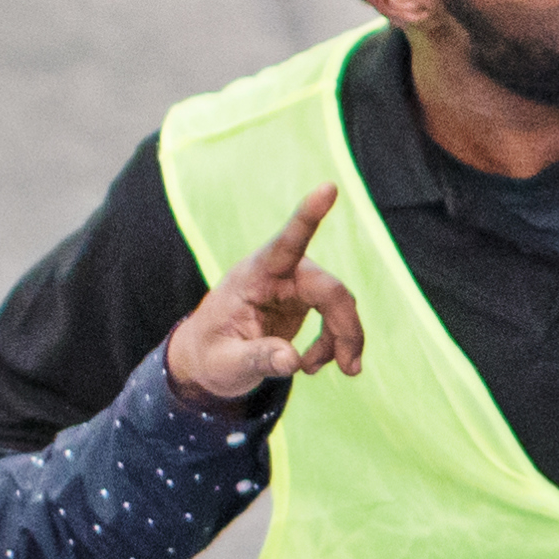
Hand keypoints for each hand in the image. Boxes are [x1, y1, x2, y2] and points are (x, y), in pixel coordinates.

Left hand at [160, 186, 363, 405]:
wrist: (208, 361)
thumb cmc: (210, 355)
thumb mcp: (226, 365)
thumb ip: (258, 359)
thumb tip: (293, 360)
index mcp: (252, 277)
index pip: (285, 243)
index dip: (308, 216)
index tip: (328, 187)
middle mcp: (277, 273)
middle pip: (329, 288)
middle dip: (345, 327)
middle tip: (350, 369)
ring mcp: (293, 285)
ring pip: (338, 301)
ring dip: (342, 338)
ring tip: (322, 370)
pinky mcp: (303, 299)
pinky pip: (334, 315)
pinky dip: (334, 342)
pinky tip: (312, 364)